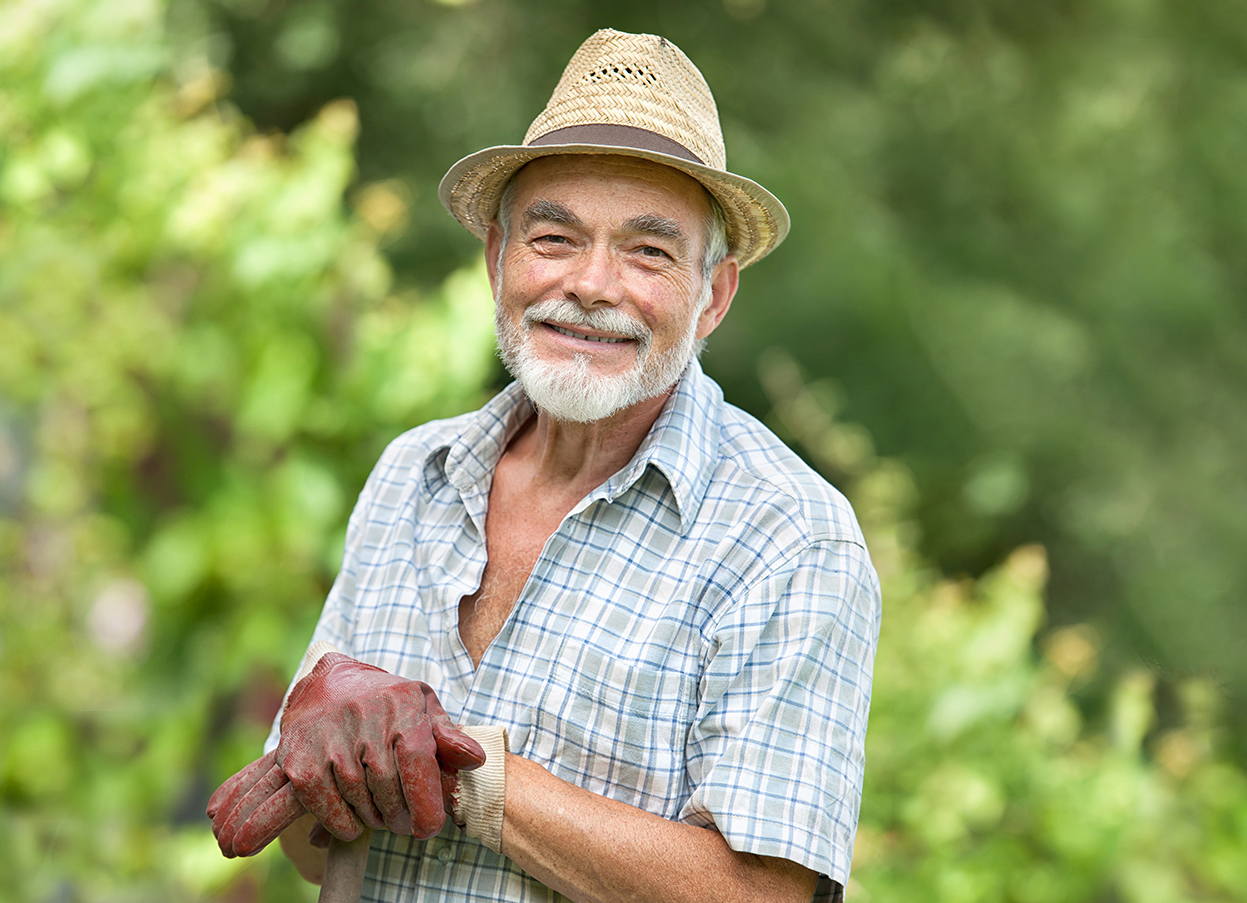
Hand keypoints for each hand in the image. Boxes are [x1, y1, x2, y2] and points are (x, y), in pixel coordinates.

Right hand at [277, 652, 484, 839]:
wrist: (327, 684)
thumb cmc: (386, 702)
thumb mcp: (424, 707)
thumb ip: (449, 737)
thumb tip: (476, 760)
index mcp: (400, 705)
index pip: (418, 763)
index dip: (426, 804)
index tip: (429, 828)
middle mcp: (363, 718)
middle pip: (389, 789)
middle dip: (400, 816)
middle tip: (403, 823)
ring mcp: (328, 739)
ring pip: (358, 800)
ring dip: (373, 819)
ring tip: (380, 816)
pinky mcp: (299, 759)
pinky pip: (325, 806)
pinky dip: (341, 822)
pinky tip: (353, 820)